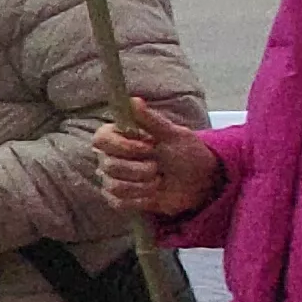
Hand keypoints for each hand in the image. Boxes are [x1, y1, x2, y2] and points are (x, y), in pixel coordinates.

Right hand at [95, 102, 218, 218]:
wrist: (200, 182)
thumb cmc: (186, 153)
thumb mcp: (174, 134)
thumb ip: (151, 119)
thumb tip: (133, 100)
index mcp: (120, 137)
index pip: (100, 139)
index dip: (122, 146)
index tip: (147, 147)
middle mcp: (111, 157)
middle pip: (108, 165)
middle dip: (139, 169)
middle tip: (158, 167)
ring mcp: (113, 178)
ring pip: (114, 185)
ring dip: (142, 185)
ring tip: (158, 181)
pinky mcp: (119, 198)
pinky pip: (119, 201)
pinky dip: (140, 199)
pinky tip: (152, 193)